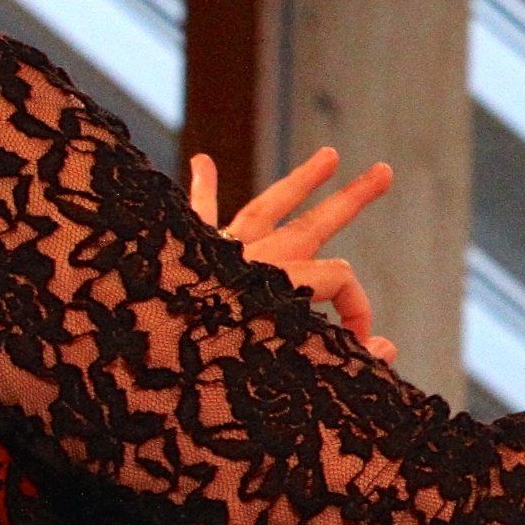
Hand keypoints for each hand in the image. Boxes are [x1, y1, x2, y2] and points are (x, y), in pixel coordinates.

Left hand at [192, 147, 397, 360]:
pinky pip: (195, 214)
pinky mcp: (182, 252)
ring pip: (267, 206)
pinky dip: (201, 189)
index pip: (339, 279)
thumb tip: (388, 348)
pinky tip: (202, 161)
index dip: (358, 310)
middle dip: (353, 198)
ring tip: (329, 155)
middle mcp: (252, 259)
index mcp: (276, 285)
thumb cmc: (205, 370)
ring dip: (300, 180)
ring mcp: (218, 250)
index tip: (359, 346)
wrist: (136, 353)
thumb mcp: (282, 369)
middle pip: (314, 222)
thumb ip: (336, 359)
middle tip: (385, 171)